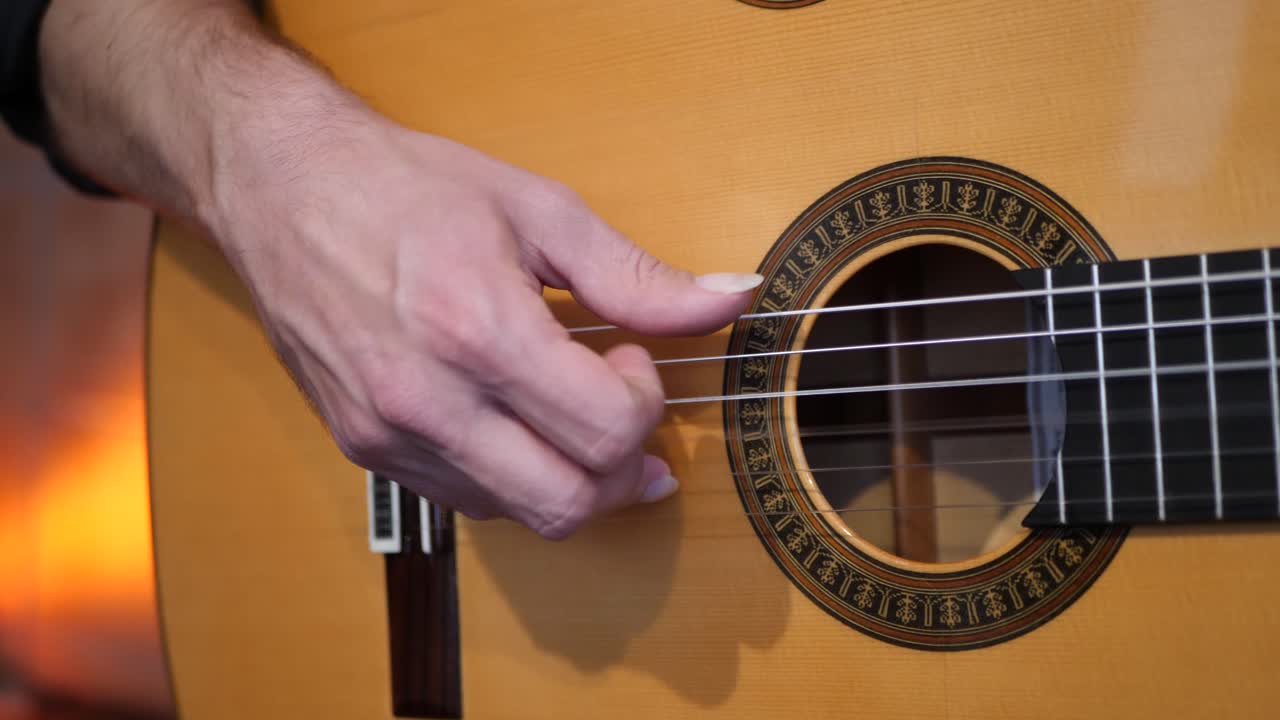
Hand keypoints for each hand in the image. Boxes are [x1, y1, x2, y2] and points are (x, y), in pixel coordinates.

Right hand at [208, 117, 760, 538]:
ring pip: (518, 514)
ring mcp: (389, 433)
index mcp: (477, 327)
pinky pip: (466, 501)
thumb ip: (636, 274)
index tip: (629, 359)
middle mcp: (427, 398)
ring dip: (569, 477)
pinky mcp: (364, 448)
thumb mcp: (537, 210)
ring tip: (566, 410)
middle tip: (619, 411)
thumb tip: (733, 297)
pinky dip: (513, 476)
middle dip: (622, 471)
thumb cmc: (407, 187)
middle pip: (567, 503)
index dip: (644, 406)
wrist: (280, 188)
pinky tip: (515, 421)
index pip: (605, 431)